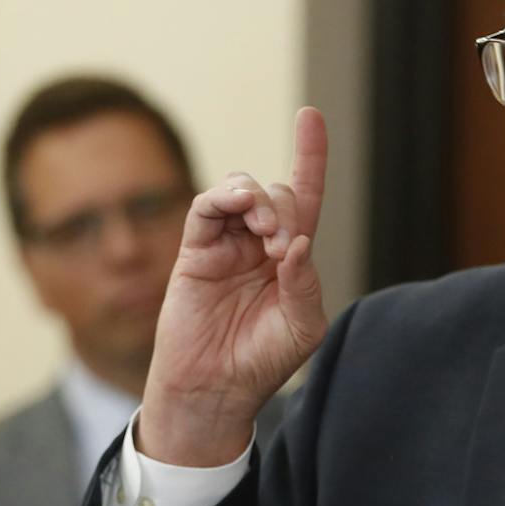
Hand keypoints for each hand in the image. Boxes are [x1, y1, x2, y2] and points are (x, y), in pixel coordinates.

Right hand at [138, 107, 328, 465]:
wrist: (214, 389)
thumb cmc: (261, 362)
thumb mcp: (302, 327)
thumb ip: (306, 283)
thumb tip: (296, 242)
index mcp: (290, 258)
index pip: (305, 197)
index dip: (309, 156)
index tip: (309, 116)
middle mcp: (258, 244)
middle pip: (280, 192)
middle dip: (289, 208)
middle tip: (284, 248)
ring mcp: (226, 244)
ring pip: (245, 190)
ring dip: (262, 201)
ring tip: (267, 235)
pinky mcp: (195, 250)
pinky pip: (208, 206)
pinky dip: (227, 198)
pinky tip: (245, 213)